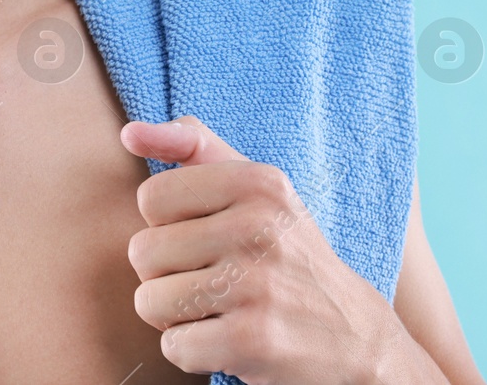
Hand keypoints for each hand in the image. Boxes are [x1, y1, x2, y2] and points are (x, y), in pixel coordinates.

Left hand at [121, 117, 421, 384]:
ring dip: (175, 317)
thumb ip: (193, 146)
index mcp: (257, 182)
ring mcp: (257, 284)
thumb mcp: (256, 188)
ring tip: (221, 311)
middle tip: (217, 283)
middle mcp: (259, 227)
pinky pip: (173, 346)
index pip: (150, 198)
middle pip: (143, 253)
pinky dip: (192, 352)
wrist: (357, 339)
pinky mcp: (253, 340)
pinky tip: (230, 343)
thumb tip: (129, 133)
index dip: (168, 228)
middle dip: (167, 277)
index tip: (209, 239)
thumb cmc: (287, 255)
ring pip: (149, 301)